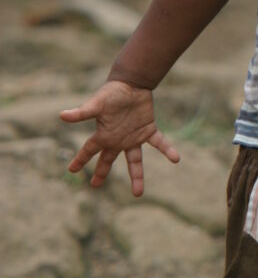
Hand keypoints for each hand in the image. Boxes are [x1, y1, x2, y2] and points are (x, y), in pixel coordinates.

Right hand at [60, 80, 179, 196]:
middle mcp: (118, 139)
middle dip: (101, 173)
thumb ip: (82, 113)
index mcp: (104, 135)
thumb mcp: (96, 103)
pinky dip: (167, 150)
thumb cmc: (112, 93)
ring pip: (135, 161)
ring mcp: (134, 136)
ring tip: (138, 193)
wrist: (132, 83)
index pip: (89, 150)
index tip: (72, 170)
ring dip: (137, 176)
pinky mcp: (148, 130)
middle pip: (108, 160)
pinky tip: (176, 158)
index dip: (80, 160)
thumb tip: (62, 116)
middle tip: (95, 186)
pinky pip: (159, 143)